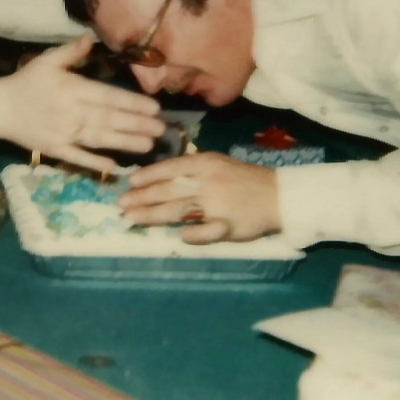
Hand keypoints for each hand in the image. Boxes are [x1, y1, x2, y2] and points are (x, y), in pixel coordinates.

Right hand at [0, 33, 164, 173]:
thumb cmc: (26, 82)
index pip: (108, 97)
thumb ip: (71, 51)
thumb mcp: (47, 61)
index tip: (154, 108)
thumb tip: (90, 37)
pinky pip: (78, 157)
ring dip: (125, 143)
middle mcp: (70, 112)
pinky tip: (115, 167)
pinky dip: (96, 162)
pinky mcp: (54, 150)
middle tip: (162, 129)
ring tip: (148, 145)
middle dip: (136, 124)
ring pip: (99, 139)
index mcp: (72, 89)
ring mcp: (62, 133)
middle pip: (109, 119)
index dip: (132, 103)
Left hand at [119, 151, 279, 242]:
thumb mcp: (217, 164)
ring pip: (180, 210)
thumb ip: (190, 168)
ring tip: (132, 218)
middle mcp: (209, 182)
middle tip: (121, 205)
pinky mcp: (229, 226)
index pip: (171, 168)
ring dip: (153, 215)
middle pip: (169, 190)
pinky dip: (193, 234)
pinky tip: (180, 236)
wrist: (279, 195)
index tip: (129, 182)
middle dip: (142, 198)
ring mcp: (218, 205)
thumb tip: (156, 177)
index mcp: (206, 164)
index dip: (148, 175)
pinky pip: (207, 231)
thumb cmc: (242, 178)